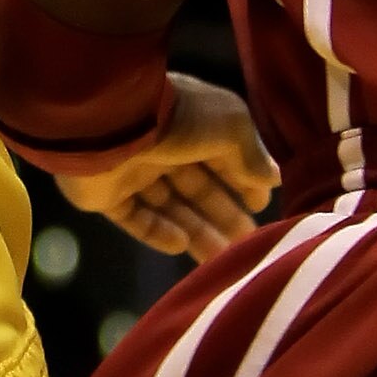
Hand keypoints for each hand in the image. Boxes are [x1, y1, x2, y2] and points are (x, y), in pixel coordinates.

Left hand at [57, 74, 277, 261]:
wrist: (107, 121)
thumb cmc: (176, 118)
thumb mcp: (229, 127)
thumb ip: (250, 154)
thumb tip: (272, 179)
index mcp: (189, 120)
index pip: (221, 154)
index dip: (242, 180)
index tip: (260, 206)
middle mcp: (160, 144)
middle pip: (197, 186)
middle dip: (224, 214)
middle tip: (251, 246)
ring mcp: (130, 168)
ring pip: (170, 207)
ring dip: (198, 232)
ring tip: (225, 259)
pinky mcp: (104, 193)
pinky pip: (136, 218)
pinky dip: (158, 232)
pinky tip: (181, 246)